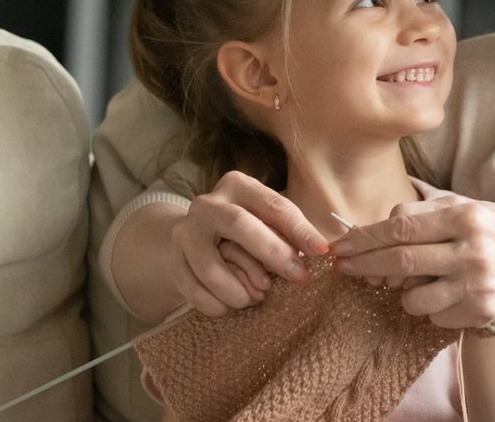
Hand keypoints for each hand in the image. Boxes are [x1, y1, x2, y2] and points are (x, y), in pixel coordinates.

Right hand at [168, 171, 328, 316]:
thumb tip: (319, 252)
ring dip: (239, 289)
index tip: (321, 251)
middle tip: (299, 277)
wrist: (194, 238)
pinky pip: (193, 289)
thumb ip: (289, 233)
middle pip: (240, 225)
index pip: (273, 205)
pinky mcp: (173, 261)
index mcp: (237, 186)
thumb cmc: (247, 231)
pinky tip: (230, 308)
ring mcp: (185, 232)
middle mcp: (208, 204)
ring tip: (257, 298)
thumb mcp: (268, 222)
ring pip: (211, 266)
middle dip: (273, 253)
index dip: (299, 229)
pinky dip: (216, 304)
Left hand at [329, 195, 494, 328]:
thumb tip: (379, 224)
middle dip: (364, 264)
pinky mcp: (480, 312)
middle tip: (343, 267)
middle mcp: (472, 250)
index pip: (402, 227)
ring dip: (403, 292)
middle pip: (401, 260)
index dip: (366, 237)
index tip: (342, 245)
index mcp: (466, 217)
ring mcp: (476, 285)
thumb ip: (428, 211)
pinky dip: (429, 308)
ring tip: (417, 282)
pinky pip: (434, 316)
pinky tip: (446, 295)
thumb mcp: (471, 208)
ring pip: (413, 297)